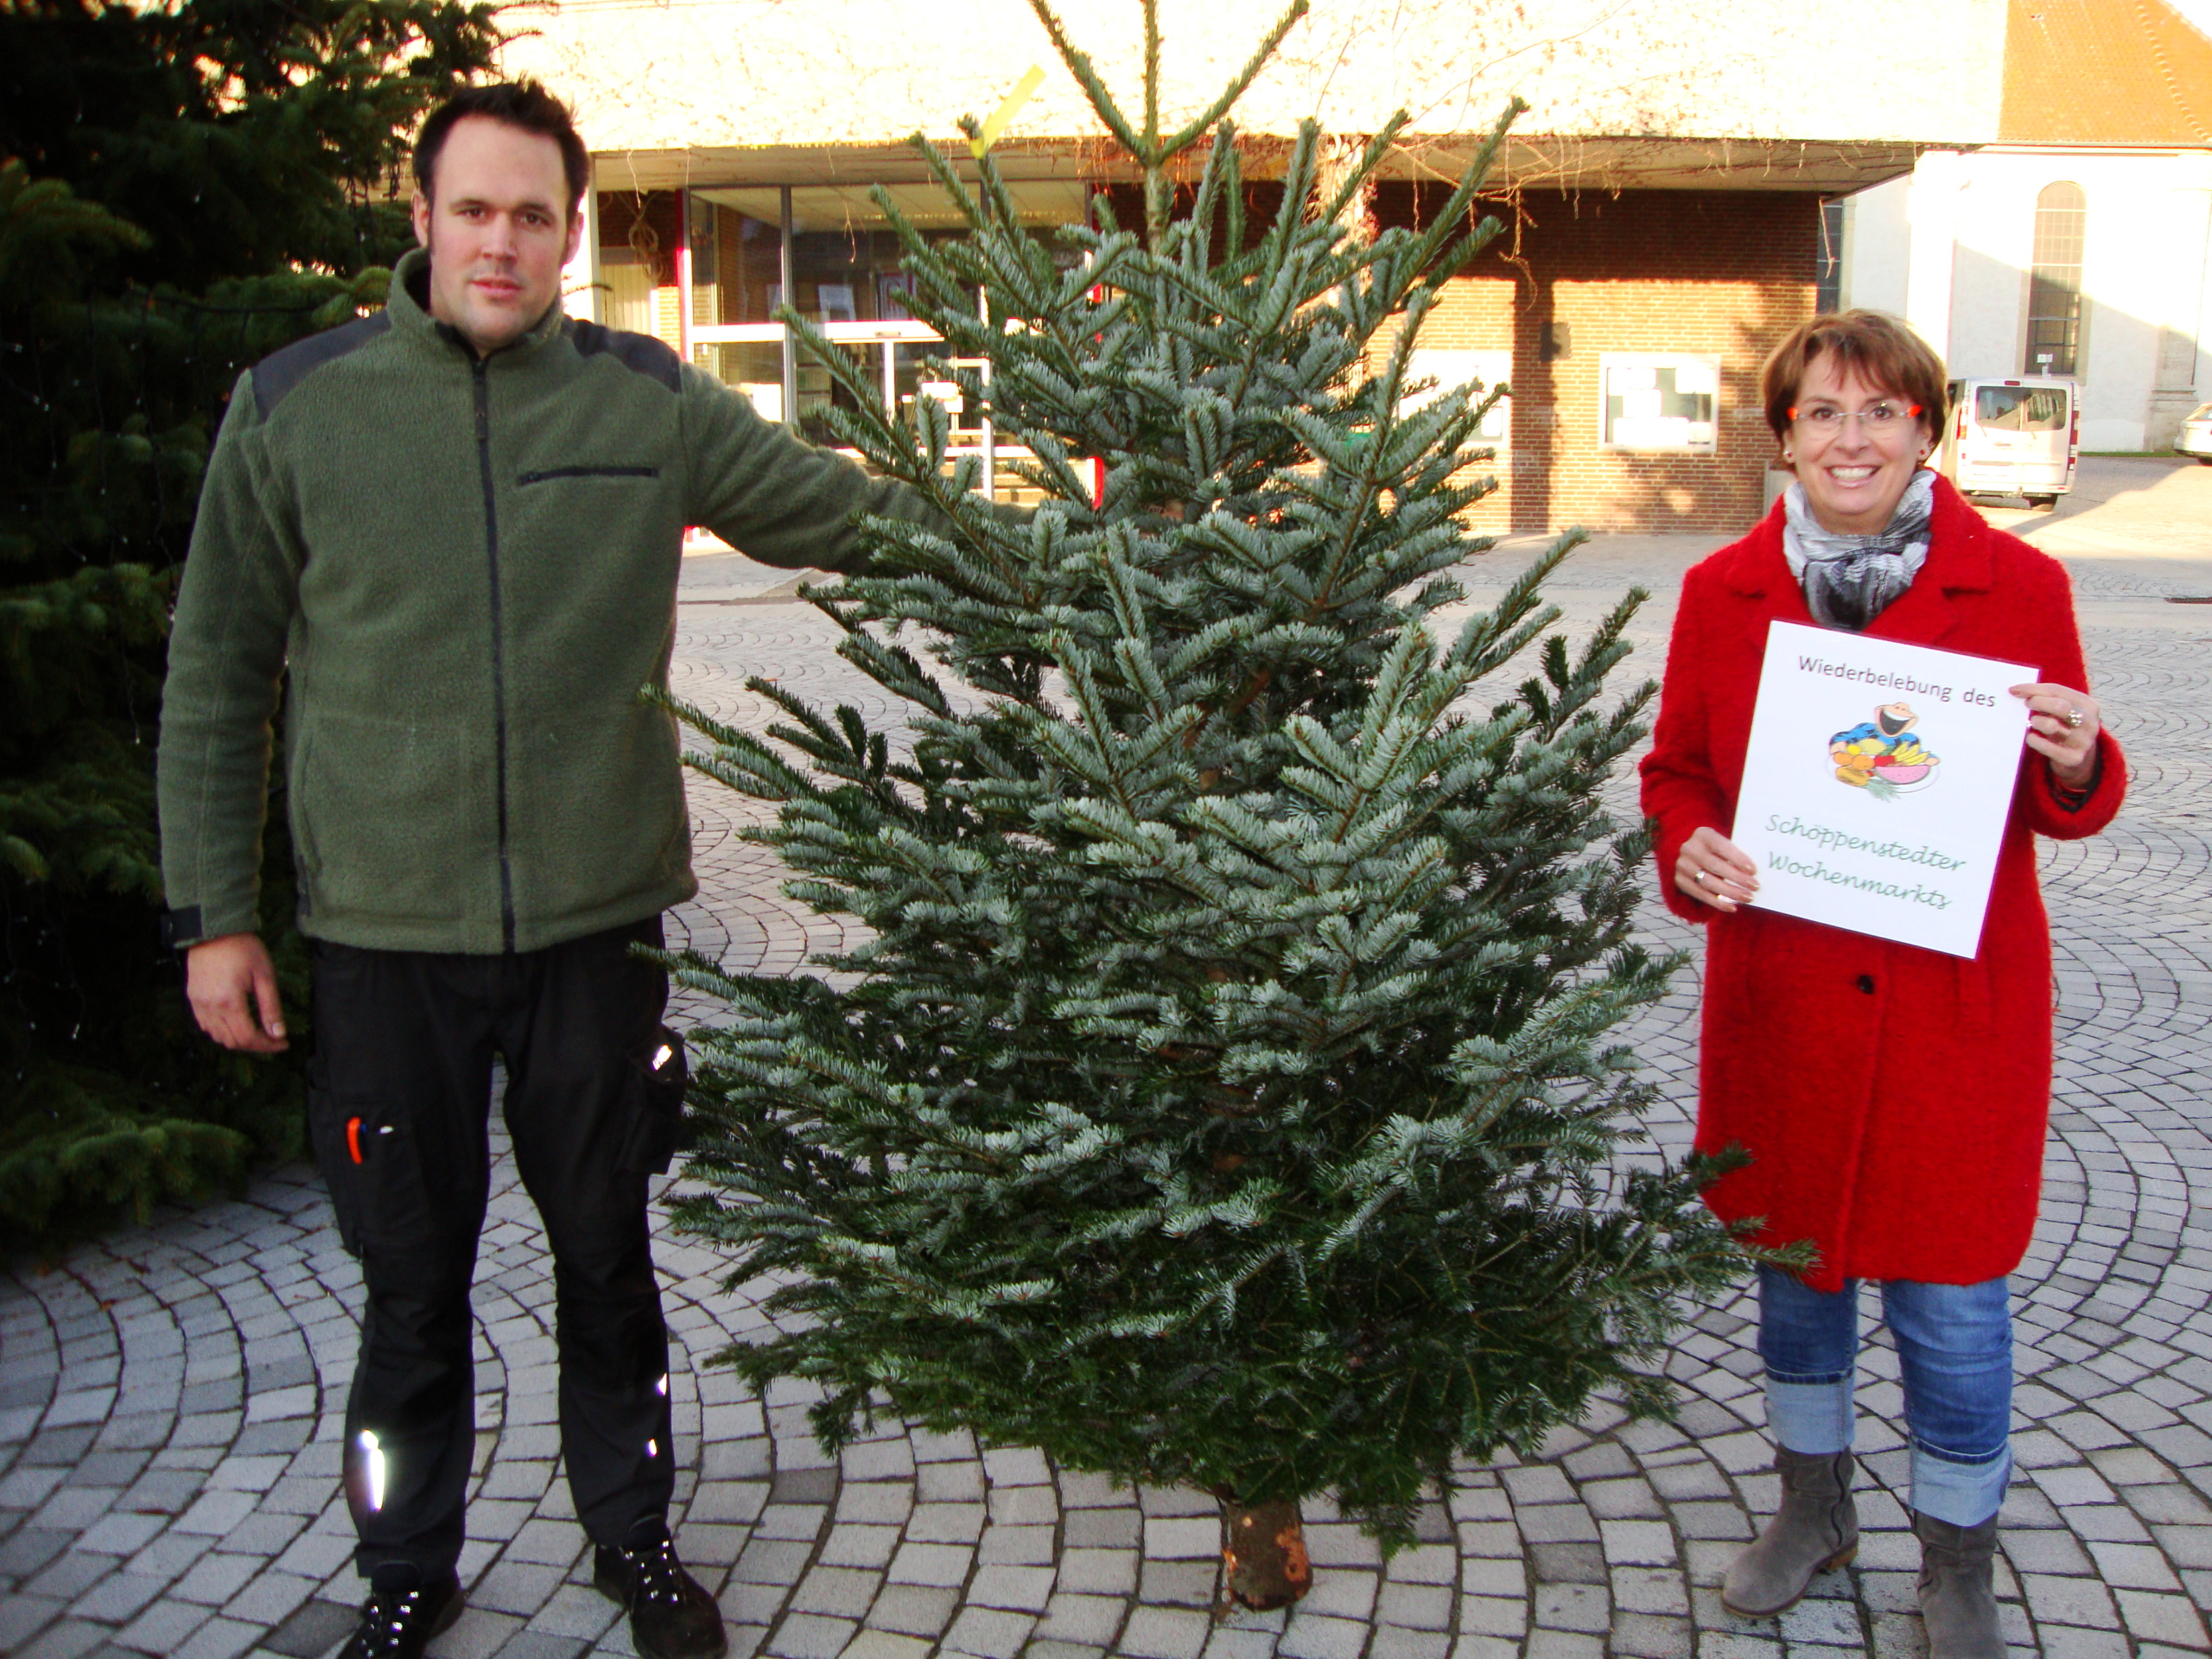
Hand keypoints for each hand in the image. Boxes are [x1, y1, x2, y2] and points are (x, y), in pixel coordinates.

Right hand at [185, 933, 288, 1052]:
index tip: (283, 1044)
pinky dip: (222, 1032)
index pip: (248, 1038)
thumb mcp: (265, 976)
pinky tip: (237, 1024)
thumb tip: (278, 1033)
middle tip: (273, 1039)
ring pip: (218, 1037)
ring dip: (238, 1040)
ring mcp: (198, 1005)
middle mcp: (210, 1008)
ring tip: (258, 1033)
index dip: (267, 1046)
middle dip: (255, 1045)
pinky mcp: (192, 1000)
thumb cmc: (243, 949)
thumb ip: (271, 1007)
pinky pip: (206, 1026)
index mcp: (229, 1003)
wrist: (213, 931)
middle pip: (232, 1042)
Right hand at [1674, 826, 1758, 912]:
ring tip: (1747, 898)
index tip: (1753, 871)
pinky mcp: (1680, 881)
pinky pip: (1700, 894)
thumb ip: (1736, 852)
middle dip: (1737, 878)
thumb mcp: (1724, 843)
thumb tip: (1754, 872)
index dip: (1737, 858)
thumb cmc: (1717, 850)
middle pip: (1714, 866)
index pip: (1721, 847)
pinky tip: (1731, 907)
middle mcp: (1689, 849)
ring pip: (1708, 882)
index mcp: (1703, 835)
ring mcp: (1682, 866)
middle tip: (1754, 887)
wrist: (1693, 854)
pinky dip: (1717, 902)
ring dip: (1730, 892)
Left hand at [2009, 682, 2100, 786]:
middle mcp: (2089, 722)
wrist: (2079, 757)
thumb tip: (2016, 690)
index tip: (2015, 690)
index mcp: (2087, 705)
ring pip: (2051, 726)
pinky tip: (2031, 737)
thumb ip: (2045, 697)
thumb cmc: (2064, 726)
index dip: (2033, 689)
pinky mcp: (2073, 758)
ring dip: (2036, 722)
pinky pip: (2046, 747)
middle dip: (2038, 703)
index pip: (2057, 691)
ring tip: (2033, 722)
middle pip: (2059, 706)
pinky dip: (2034, 740)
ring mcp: (2083, 741)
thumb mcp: (2062, 709)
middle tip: (2027, 705)